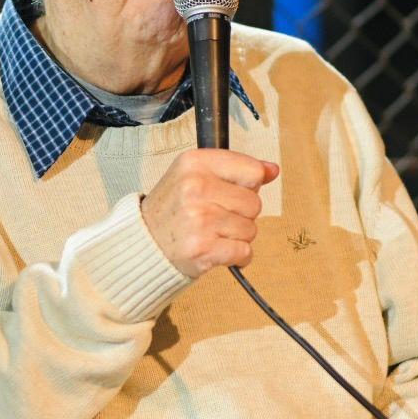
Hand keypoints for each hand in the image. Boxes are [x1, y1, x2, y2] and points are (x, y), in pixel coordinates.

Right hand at [141, 149, 278, 278]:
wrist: (145, 243)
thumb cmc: (173, 209)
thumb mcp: (196, 175)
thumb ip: (236, 169)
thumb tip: (272, 170)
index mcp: (195, 163)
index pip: (252, 170)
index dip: (247, 186)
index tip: (228, 193)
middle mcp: (196, 187)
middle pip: (254, 203)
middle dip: (241, 214)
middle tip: (214, 217)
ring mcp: (199, 219)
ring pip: (251, 229)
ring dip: (237, 236)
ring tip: (211, 233)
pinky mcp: (203, 248)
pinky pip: (244, 251)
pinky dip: (236, 256)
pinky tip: (217, 250)